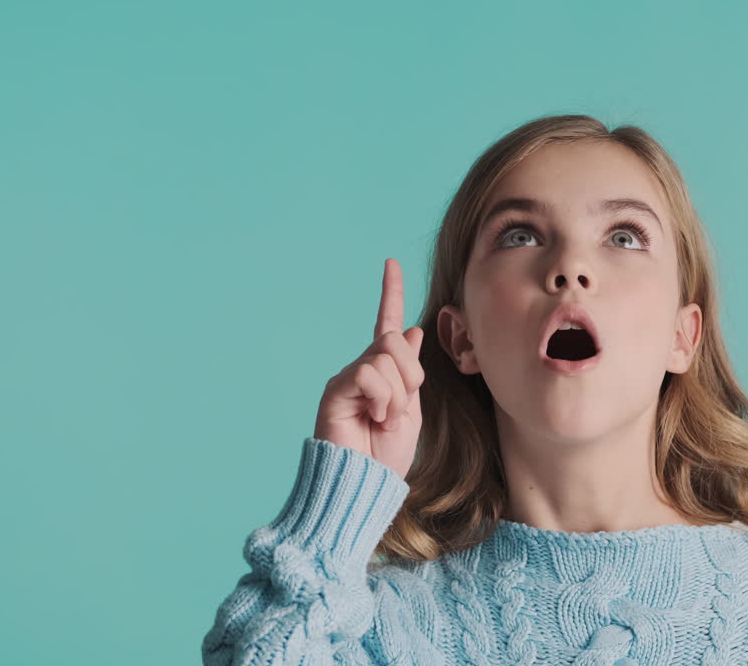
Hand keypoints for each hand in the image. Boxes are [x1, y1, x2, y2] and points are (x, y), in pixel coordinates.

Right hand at [313, 258, 424, 479]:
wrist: (365, 484)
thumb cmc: (386, 455)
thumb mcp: (411, 409)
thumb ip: (410, 371)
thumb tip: (410, 330)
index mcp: (383, 372)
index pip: (385, 324)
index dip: (390, 293)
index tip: (391, 264)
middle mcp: (362, 369)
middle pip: (394, 341)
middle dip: (411, 376)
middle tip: (400, 411)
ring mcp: (348, 378)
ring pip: (385, 357)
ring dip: (398, 394)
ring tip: (385, 420)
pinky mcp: (336, 389)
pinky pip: (369, 374)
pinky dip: (383, 398)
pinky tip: (375, 418)